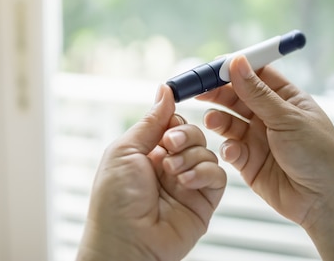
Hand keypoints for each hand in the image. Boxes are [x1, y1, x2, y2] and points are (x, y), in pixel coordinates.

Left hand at [77, 85, 226, 260]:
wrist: (125, 243)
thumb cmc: (114, 201)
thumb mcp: (125, 150)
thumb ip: (150, 121)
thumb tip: (165, 90)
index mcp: (147, 152)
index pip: (172, 123)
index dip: (173, 119)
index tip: (170, 120)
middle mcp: (169, 165)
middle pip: (193, 133)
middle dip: (183, 135)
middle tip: (168, 146)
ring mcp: (187, 183)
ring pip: (208, 151)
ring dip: (190, 156)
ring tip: (172, 172)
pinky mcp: (203, 201)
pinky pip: (218, 175)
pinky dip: (205, 173)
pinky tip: (186, 182)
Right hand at [198, 55, 333, 260]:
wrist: (326, 202)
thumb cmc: (319, 155)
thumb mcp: (287, 118)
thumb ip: (257, 93)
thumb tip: (236, 61)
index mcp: (286, 99)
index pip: (255, 75)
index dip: (234, 69)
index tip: (213, 66)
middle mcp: (270, 116)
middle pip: (237, 96)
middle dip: (218, 93)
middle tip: (198, 91)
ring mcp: (258, 139)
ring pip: (229, 122)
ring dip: (218, 119)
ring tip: (212, 121)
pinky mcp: (249, 162)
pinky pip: (230, 148)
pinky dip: (227, 148)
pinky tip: (232, 151)